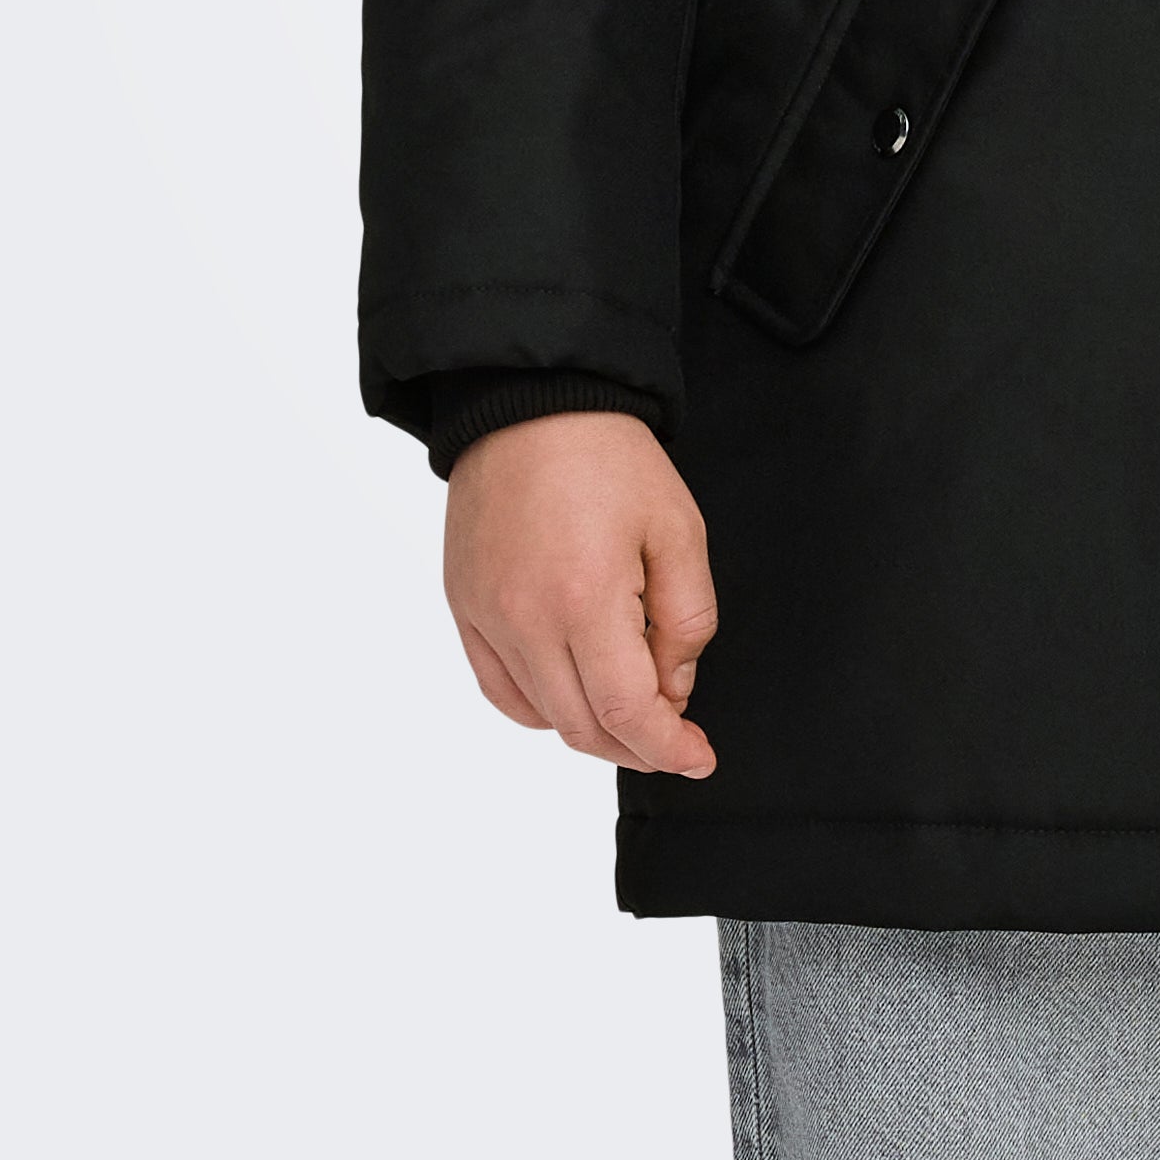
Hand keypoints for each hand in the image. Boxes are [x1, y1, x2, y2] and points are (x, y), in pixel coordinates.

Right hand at [442, 412, 718, 777]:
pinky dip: (540, 708)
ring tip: (630, 704)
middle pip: (582, 727)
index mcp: (584, 599)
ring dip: (591, 729)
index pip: (625, 711)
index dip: (668, 747)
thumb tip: (672, 687)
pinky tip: (574, 690)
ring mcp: (485, 617)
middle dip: (637, 744)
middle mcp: (524, 620)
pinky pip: (500, 689)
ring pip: (540, 717)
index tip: (698, 756)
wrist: (532, 402)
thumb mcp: (678, 529)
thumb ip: (686, 619)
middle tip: (675, 735)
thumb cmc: (608, 457)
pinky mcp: (462, 607)